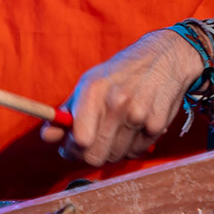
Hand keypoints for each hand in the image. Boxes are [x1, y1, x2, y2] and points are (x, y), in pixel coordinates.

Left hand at [39, 30, 204, 166]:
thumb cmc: (122, 72)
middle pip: (95, 155)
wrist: (166, 57)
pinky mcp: (157, 124)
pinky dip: (132, 146)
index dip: (71, 150)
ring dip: (112, 150)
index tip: (71, 147)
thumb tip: (47, 136)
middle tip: (92, 143)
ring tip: (117, 129)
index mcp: (94, 90)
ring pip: (115, 157)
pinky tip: (135, 127)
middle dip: (89, 154)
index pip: (79, 140)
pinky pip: (136, 153)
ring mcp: (139, 114)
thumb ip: (66, 111)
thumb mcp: (90, 82)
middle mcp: (117, 102)